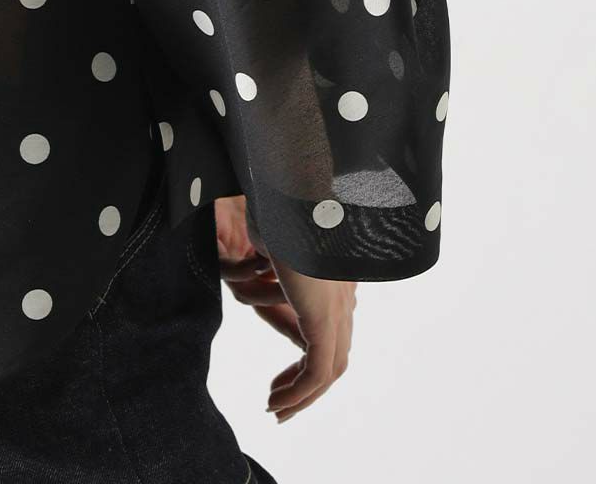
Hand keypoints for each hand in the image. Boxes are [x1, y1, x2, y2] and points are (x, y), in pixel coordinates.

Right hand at [213, 197, 356, 422]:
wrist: (294, 188)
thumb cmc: (277, 203)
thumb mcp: (270, 242)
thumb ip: (269, 267)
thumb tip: (253, 275)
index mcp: (335, 279)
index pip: (329, 332)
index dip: (307, 357)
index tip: (281, 372)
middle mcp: (343, 297)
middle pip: (334, 357)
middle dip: (305, 385)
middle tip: (279, 402)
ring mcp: (337, 309)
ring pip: (329, 370)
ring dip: (301, 395)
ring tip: (275, 407)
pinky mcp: (325, 318)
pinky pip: (318, 371)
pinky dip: (300, 390)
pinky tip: (278, 399)